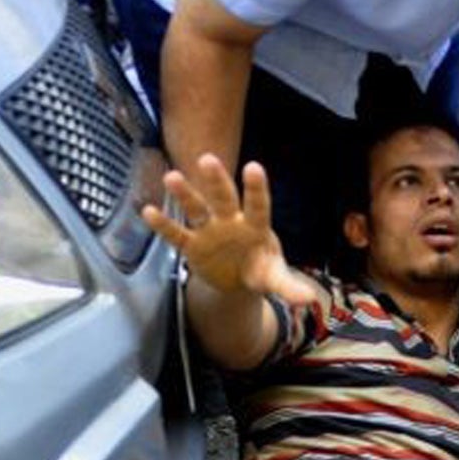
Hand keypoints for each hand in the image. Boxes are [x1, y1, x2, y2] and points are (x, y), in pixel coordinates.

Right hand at [141, 156, 319, 306]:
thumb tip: (310, 299)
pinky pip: (176, 234)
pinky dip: (163, 225)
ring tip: (171, 177)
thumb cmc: (260, 270)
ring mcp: (209, 231)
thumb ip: (289, 286)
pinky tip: (148, 211)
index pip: (257, 205)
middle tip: (207, 159)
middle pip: (223, 198)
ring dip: (184, 195)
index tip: (254, 167)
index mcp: (255, 226)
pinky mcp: (192, 245)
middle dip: (216, 181)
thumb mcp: (274, 278)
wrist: (237, 281)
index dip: (256, 188)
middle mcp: (231, 221)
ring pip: (196, 209)